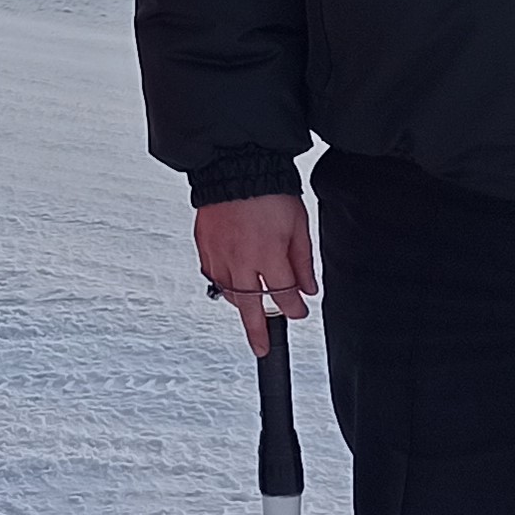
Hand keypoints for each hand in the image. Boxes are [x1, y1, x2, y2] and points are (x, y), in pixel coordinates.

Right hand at [194, 192, 316, 356]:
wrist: (234, 166)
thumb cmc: (268, 190)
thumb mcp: (298, 224)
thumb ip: (303, 260)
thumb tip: (309, 288)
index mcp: (268, 254)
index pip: (283, 296)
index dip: (295, 309)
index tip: (300, 311)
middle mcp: (241, 259)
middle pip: (252, 308)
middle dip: (259, 332)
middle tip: (262, 349)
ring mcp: (219, 254)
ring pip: (230, 294)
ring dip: (242, 307)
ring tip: (250, 316)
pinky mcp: (204, 246)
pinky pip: (212, 276)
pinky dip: (223, 286)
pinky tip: (231, 288)